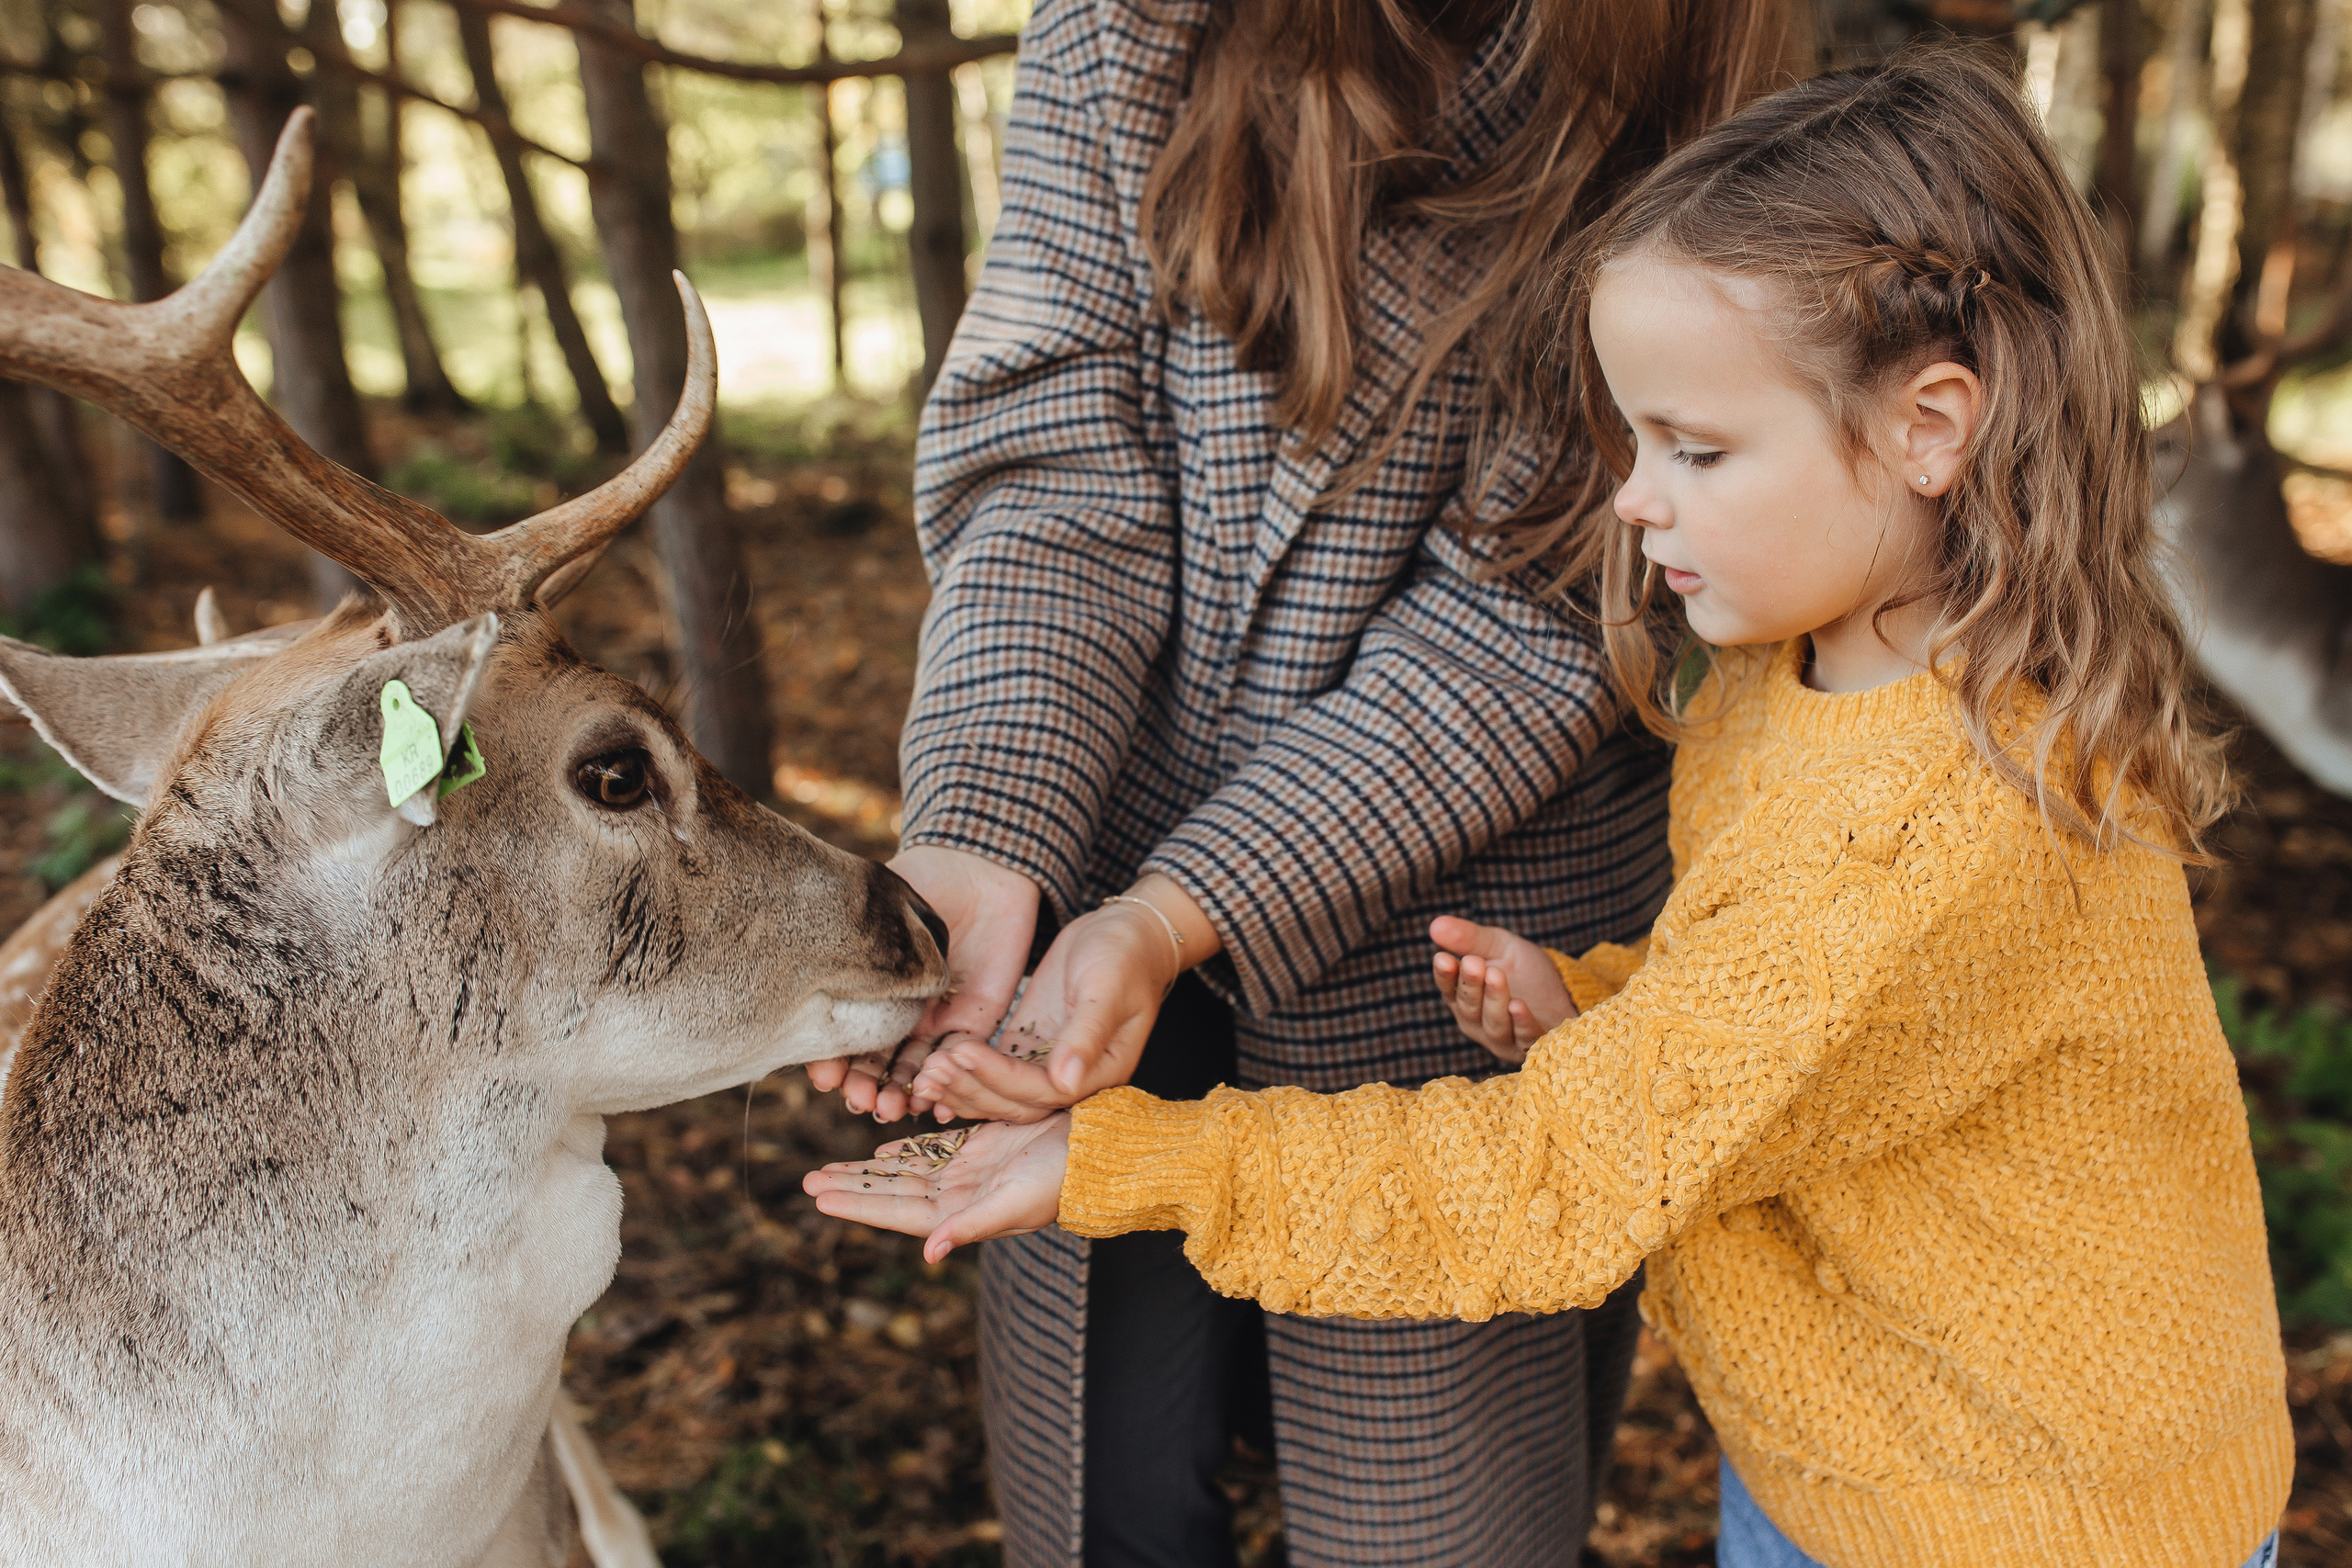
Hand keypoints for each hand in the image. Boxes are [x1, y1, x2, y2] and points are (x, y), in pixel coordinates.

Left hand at [803, 1115, 1070, 1264]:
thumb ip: (970, 1227)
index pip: (897, 1212)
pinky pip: (933, 1148)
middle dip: (851, 1186)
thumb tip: (930, 1254)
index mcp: (963, 1214)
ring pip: (905, 1171)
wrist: (1099, 1151)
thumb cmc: (1063, 1181)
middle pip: (892, 1192)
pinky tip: (882, 1150)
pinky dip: (905, 1150)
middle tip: (807, 1181)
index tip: (818, 1197)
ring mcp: (968, 1172)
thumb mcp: (1015, 1204)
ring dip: (868, 1170)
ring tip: (830, 1168)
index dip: (858, 1204)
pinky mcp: (982, 1146)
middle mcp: (959, 1196)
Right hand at [807, 845, 1038, 1121]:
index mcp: (867, 986)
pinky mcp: (974, 1022)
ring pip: (914, 1068)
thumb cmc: (926, 879)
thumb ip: (863, 946)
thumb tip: (828, 980)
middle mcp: (897, 1011)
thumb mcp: (883, 910)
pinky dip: (946, 1085)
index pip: (843, 1032)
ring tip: (889, 1110)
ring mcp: (934, 1020)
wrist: (986, 870)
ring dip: (900, 1092)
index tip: (825, 1077)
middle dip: (864, 1085)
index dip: (831, 1059)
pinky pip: (959, 1061)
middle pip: (877, 1061)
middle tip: (859, 1100)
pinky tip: (933, 1105)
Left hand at [908, 874, 1217, 1122]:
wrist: (1126, 931)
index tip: (962, 1052)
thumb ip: (1087, 1034)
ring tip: (924, 1074)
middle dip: (972, 1088)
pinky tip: (933, 1066)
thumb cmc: (1126, 955)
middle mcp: (1073, 1079)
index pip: (1043, 1091)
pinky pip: (994, 1070)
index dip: (1000, 1078)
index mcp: (1102, 1072)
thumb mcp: (1108, 988)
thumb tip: (1066, 1082)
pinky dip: (966, 1073)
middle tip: (930, 1071)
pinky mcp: (1029, 1046)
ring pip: (1001, 1093)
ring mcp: (1048, 1064)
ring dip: (963, 1087)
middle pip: (1017, 1102)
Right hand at [1430, 915, 1576, 1064]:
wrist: (1564, 993)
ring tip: (1497, 975)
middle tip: (1473, 962)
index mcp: (1464, 997)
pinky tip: (1519, 1006)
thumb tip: (1435, 925)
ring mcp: (1503, 1038)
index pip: (1449, 989)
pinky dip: (1521, 1023)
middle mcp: (1477, 1022)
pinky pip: (1524, 1037)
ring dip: (1495, 1000)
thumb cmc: (1525, 971)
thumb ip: (1469, 938)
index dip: (1445, 975)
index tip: (1443, 958)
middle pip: (1469, 1007)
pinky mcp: (1530, 1045)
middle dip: (1471, 984)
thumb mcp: (1499, 945)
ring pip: (1494, 1024)